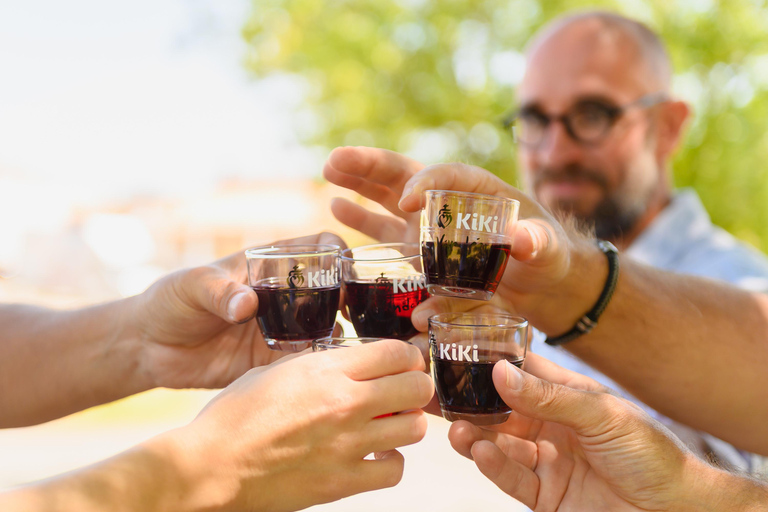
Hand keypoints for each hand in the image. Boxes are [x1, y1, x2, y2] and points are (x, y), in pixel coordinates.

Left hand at [129, 232, 344, 388]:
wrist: (148, 348)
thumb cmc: (169, 301)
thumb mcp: (191, 286)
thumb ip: (219, 292)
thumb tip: (246, 305)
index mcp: (269, 265)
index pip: (318, 247)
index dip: (337, 253)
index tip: (344, 269)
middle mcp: (283, 295)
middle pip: (331, 289)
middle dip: (347, 298)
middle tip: (348, 313)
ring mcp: (281, 328)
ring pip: (324, 326)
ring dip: (334, 333)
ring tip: (332, 343)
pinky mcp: (272, 360)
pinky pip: (303, 362)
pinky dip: (315, 365)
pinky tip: (315, 370)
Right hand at [168, 339, 433, 511]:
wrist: (211, 466)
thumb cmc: (233, 416)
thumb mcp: (273, 371)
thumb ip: (316, 365)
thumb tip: (345, 363)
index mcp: (326, 370)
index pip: (397, 353)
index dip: (407, 355)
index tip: (403, 362)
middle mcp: (344, 404)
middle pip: (417, 388)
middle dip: (416, 386)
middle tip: (404, 392)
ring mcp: (347, 446)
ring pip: (415, 429)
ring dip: (407, 424)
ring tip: (390, 424)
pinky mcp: (342, 482)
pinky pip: (394, 471)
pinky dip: (391, 462)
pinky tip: (375, 456)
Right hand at [323, 146, 599, 335]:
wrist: (544, 283)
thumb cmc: (551, 258)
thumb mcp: (549, 250)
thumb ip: (538, 243)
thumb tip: (522, 240)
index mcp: (480, 191)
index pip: (447, 176)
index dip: (425, 183)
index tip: (407, 201)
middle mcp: (449, 202)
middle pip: (406, 176)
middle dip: (371, 166)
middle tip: (336, 160)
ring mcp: (432, 225)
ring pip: (388, 198)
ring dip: (359, 183)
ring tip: (329, 170)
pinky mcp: (422, 249)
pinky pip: (387, 230)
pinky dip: (363, 219)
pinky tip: (336, 207)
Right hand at [447, 356, 717, 511]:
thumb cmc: (652, 455)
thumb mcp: (602, 415)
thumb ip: (548, 396)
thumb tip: (500, 372)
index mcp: (566, 397)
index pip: (520, 372)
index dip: (488, 363)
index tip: (455, 353)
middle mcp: (551, 426)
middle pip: (500, 409)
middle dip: (470, 402)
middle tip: (439, 395)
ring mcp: (546, 461)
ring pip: (498, 443)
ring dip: (475, 434)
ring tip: (456, 428)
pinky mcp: (544, 496)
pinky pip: (510, 477)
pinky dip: (492, 464)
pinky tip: (479, 451)